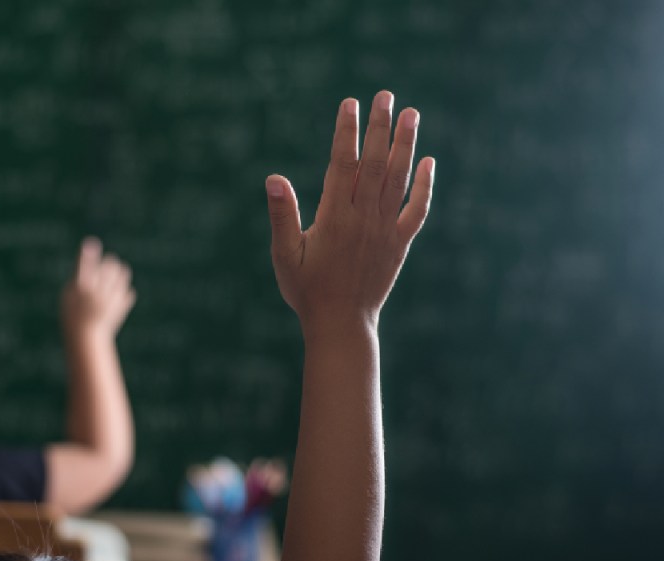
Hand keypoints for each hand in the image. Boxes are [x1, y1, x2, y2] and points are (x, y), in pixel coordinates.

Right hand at [61, 237, 136, 337]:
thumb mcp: (69, 295)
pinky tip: (113, 299)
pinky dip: (122, 292)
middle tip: (104, 267)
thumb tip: (92, 255)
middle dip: (108, 263)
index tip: (91, 243)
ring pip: (123, 272)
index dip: (88, 254)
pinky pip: (128, 290)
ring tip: (111, 279)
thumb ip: (80, 275)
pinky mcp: (122, 305)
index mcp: (81, 289)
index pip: (85, 266)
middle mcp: (97, 292)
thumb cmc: (73, 314)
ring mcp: (112, 299)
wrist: (87, 338)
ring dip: (118, 272)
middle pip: (109, 264)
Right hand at [265, 90, 434, 330]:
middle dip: (380, 126)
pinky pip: (417, 209)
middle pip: (376, 162)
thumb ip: (281, 215)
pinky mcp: (399, 244)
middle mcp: (364, 218)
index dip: (347, 131)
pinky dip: (424, 185)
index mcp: (335, 217)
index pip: (343, 163)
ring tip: (411, 113)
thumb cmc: (306, 290)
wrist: (341, 324)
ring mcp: (385, 230)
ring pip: (399, 178)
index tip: (349, 103)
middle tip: (385, 94)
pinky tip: (428, 161)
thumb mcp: (284, 254)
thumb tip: (273, 179)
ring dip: (406, 144)